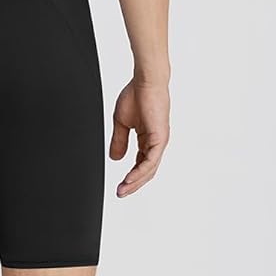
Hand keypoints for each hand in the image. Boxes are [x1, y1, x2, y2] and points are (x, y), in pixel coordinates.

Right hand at [109, 78, 169, 195]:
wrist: (145, 82)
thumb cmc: (135, 96)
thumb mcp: (121, 123)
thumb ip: (119, 141)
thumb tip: (116, 159)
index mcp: (147, 139)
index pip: (140, 164)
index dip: (130, 176)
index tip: (119, 186)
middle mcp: (155, 143)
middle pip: (146, 171)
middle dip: (133, 184)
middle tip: (120, 193)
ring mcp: (159, 141)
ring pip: (149, 169)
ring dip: (135, 181)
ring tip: (123, 189)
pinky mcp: (159, 138)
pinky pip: (150, 160)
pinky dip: (140, 171)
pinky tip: (129, 178)